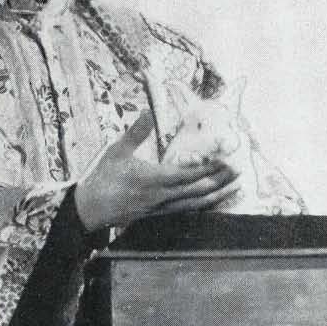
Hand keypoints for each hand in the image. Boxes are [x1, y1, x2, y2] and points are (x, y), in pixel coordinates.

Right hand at [74, 112, 241, 232]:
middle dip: (219, 180)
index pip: (186, 174)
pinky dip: (202, 204)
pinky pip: (185, 210)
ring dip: (217, 194)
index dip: (207, 168)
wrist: (88, 209)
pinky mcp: (157, 215)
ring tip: (235, 186)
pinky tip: (213, 199)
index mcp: (151, 179)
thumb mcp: (115, 151)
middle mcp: (160, 196)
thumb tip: (147, 110)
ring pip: (194, 203)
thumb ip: (135, 132)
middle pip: (196, 189)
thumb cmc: (101, 178)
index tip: (223, 160)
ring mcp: (160, 208)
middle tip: (238, 171)